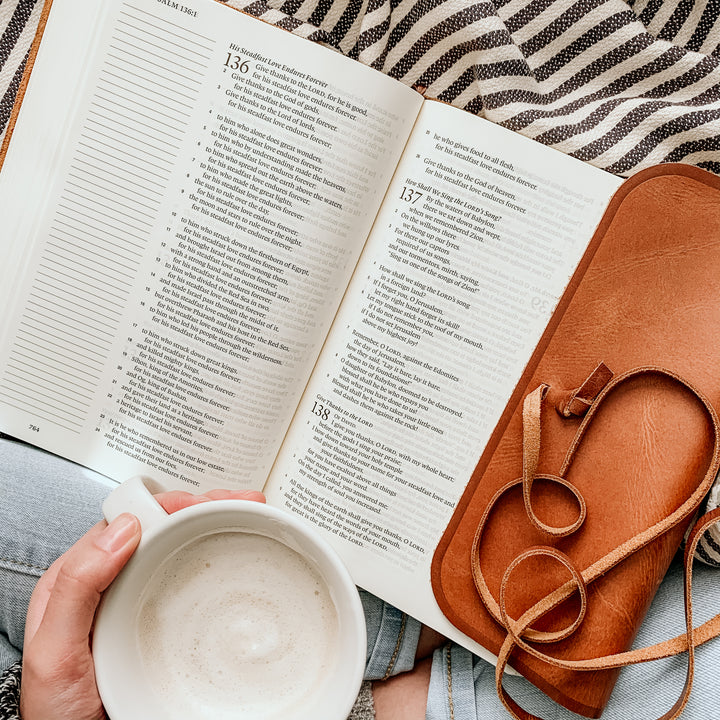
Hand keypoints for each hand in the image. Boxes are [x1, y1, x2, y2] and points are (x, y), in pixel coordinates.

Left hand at [20, 488, 264, 719]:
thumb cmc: (61, 714)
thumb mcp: (54, 652)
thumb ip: (76, 588)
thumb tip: (123, 529)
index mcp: (80, 578)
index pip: (130, 521)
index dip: (170, 504)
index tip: (204, 503)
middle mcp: (114, 583)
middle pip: (164, 528)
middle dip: (205, 507)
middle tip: (241, 503)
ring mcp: (144, 603)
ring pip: (184, 550)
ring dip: (218, 527)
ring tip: (248, 518)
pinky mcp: (169, 625)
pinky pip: (197, 585)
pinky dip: (222, 564)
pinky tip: (241, 559)